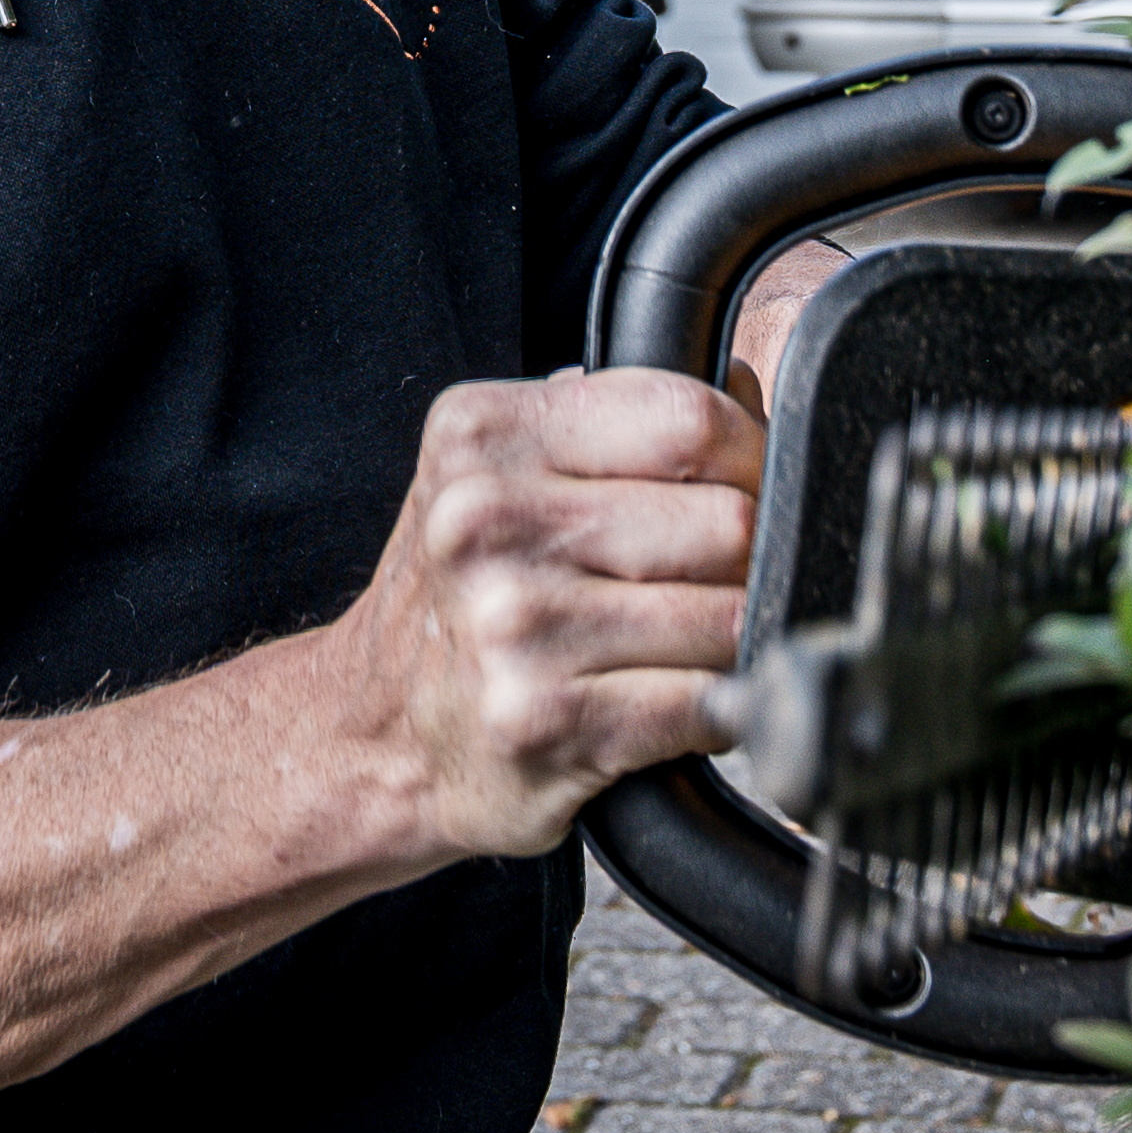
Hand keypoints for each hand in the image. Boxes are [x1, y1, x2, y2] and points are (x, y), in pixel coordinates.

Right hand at [327, 367, 765, 861]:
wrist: (375, 734)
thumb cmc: (463, 597)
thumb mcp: (504, 476)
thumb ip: (621, 422)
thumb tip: (757, 397)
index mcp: (483, 436)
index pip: (688, 417)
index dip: (752, 456)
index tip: (752, 489)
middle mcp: (486, 521)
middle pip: (724, 520)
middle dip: (751, 560)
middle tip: (722, 583)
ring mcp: (513, 623)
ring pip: (727, 617)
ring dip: (738, 642)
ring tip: (690, 647)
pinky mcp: (541, 718)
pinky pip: (704, 703)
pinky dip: (719, 709)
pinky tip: (674, 703)